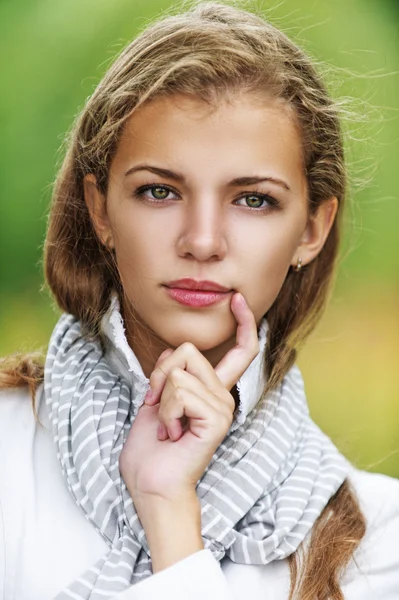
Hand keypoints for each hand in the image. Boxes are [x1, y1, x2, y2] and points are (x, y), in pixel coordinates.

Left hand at [119, 292, 259, 503]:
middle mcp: (224, 396)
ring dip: (160, 399)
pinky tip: (172, 434)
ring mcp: (223, 407)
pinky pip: (180, 392)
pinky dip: (165, 412)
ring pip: (179, 371)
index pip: (240, 350)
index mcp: (213, 390)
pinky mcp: (216, 419)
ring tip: (167, 426)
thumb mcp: (158, 398)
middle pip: (188, 350)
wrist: (150, 483)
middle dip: (160, 374)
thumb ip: (172, 371)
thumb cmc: (151, 447)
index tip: (237, 299)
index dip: (241, 322)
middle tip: (158, 407)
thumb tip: (177, 349)